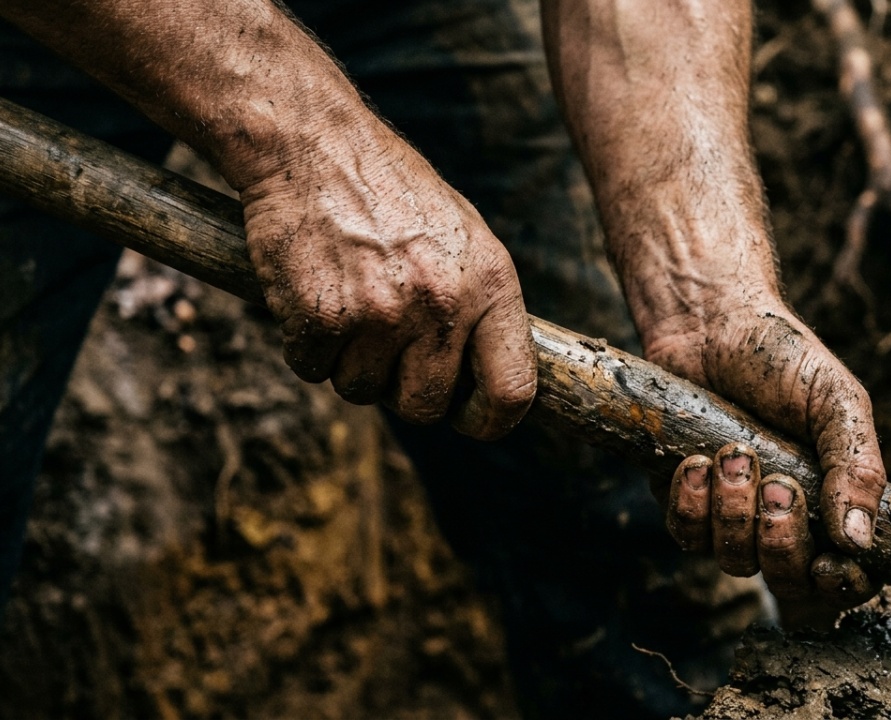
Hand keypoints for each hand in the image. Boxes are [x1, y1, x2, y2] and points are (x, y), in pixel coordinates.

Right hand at [233, 119, 536, 437]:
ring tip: (348, 302)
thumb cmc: (390, 191)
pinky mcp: (324, 317)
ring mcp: (383, 313)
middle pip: (424, 406)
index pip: (512, 391)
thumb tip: (488, 377)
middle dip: (400, 389)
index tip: (468, 417)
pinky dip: (306, 346)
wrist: (312, 144)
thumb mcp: (464, 238)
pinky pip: (313, 370)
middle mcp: (443, 304)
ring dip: (348, 363)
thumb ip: (481, 306)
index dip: (489, 420)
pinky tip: (313, 294)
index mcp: (491, 284)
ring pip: (362, 390)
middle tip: (384, 347)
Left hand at [648, 301, 886, 603]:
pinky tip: (695, 461)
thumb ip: (857, 467)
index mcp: (834, 501)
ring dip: (734, 512)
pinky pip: (686, 535)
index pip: (847, 576)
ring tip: (733, 452)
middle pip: (788, 583)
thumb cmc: (781, 358)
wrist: (709, 322)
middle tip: (777, 486)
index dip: (840, 585)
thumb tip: (860, 541)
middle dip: (782, 542)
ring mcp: (732, 516)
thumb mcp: (836, 402)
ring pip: (734, 562)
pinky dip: (691, 503)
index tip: (828, 565)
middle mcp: (784, 519)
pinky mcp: (684, 502)